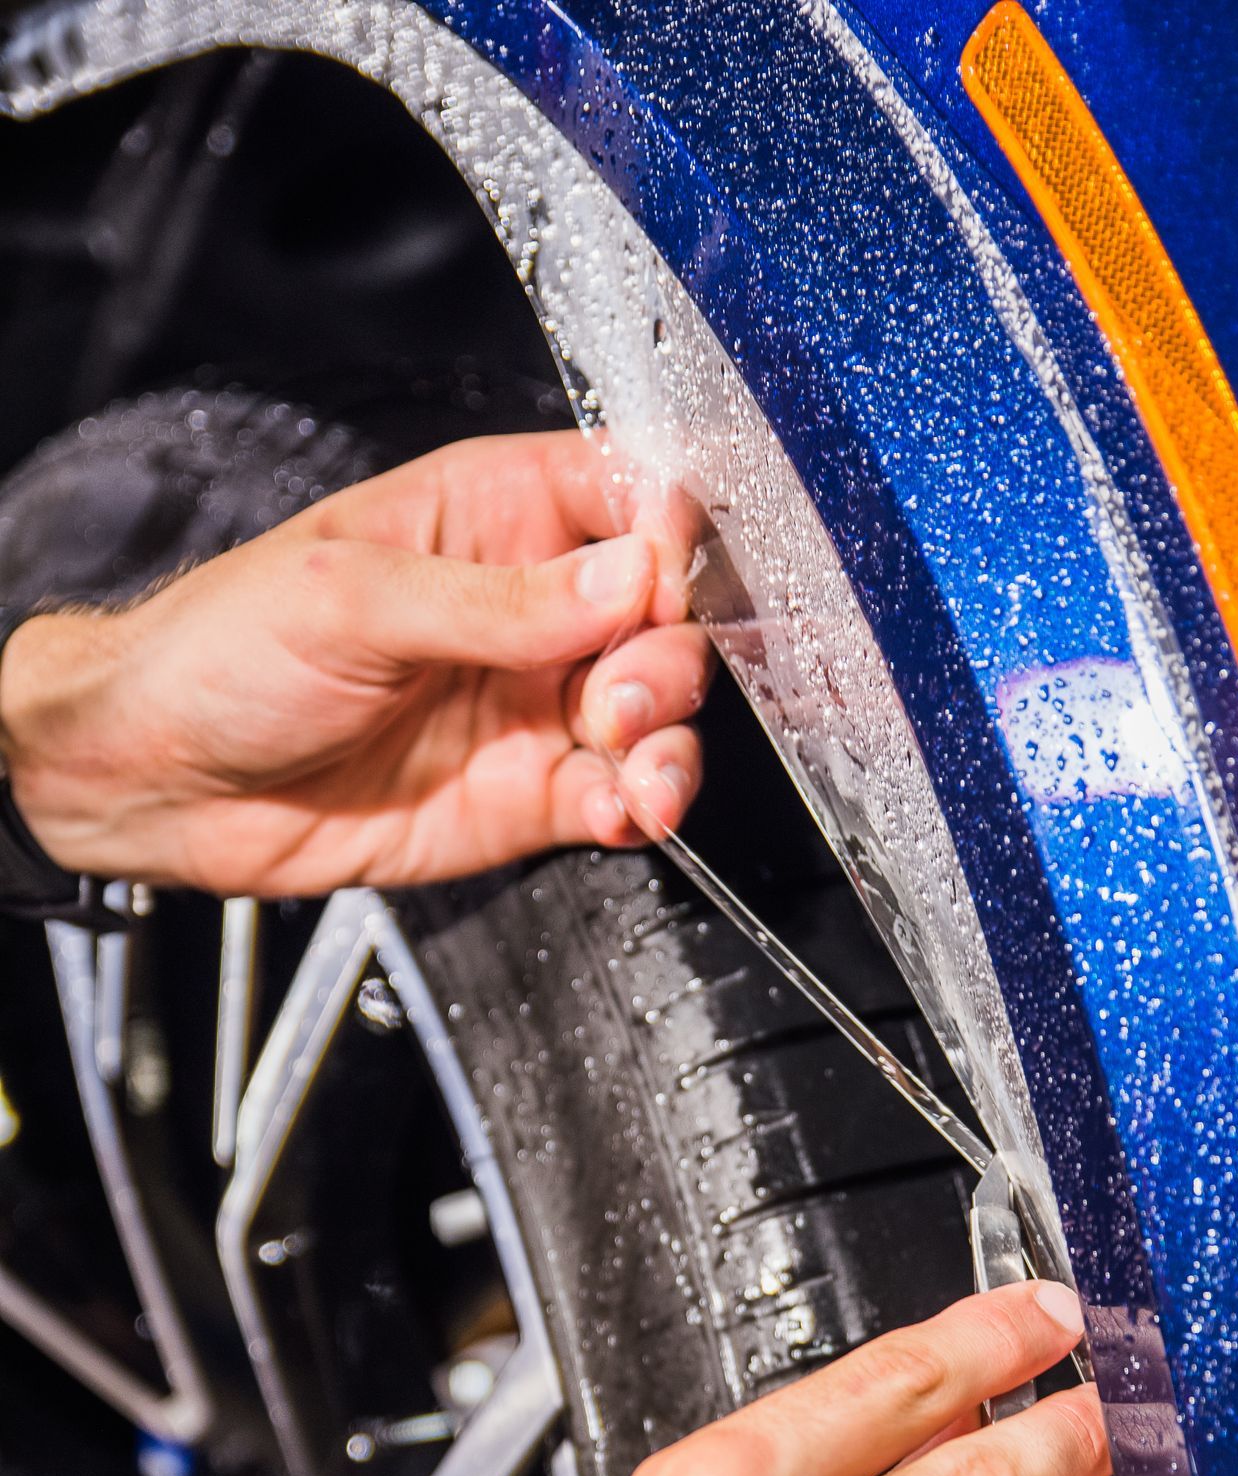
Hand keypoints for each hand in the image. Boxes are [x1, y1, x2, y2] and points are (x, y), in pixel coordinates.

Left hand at [0, 431, 710, 895]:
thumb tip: (627, 577)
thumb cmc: (223, 650)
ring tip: (634, 765)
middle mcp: (530, 607)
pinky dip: (638, 809)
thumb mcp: (355, 597)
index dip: (670, 536)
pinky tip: (620, 812)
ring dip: (670, 743)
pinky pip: (617, 798)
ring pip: (660, 715)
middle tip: (620, 696)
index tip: (662, 580)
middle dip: (669, 656)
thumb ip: (500, 597)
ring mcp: (533, 704)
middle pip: (666, 615)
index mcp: (493, 513)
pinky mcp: (528, 795)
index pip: (633, 495)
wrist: (160, 779)